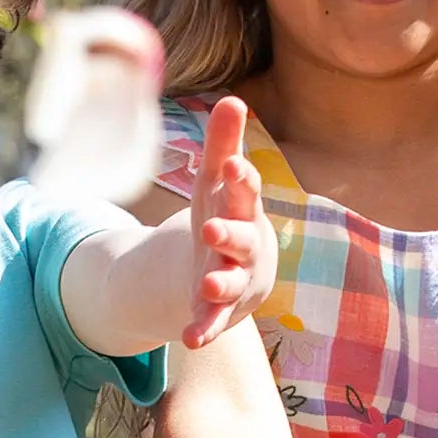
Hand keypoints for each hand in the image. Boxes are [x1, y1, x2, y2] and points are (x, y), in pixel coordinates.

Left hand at [183, 96, 278, 349]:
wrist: (233, 269)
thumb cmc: (226, 213)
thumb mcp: (217, 182)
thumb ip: (224, 144)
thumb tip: (233, 98)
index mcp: (244, 210)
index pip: (246, 192)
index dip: (240, 180)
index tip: (231, 165)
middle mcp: (244, 246)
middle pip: (241, 239)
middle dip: (229, 233)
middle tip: (212, 228)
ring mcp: (233, 279)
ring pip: (230, 282)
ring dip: (219, 283)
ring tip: (206, 284)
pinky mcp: (218, 310)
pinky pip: (214, 322)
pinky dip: (205, 330)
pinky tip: (191, 339)